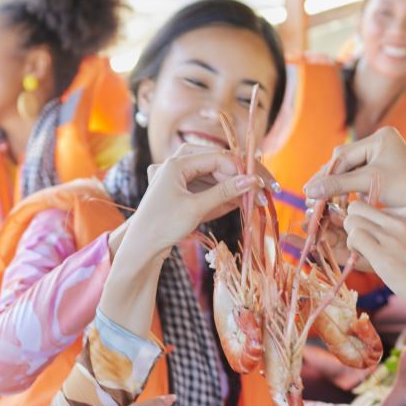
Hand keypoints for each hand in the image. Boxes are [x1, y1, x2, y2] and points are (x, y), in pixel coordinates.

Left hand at [122, 145, 257, 259]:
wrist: (142, 247)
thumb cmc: (164, 225)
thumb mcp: (196, 208)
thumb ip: (225, 192)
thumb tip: (252, 181)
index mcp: (176, 163)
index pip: (218, 158)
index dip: (241, 170)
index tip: (261, 184)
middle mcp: (177, 165)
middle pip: (217, 164)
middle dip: (240, 178)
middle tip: (263, 191)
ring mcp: (179, 177)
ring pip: (215, 176)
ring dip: (234, 187)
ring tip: (256, 199)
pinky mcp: (182, 190)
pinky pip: (207, 187)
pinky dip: (223, 195)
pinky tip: (241, 202)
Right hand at [304, 126, 405, 210]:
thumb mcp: (369, 183)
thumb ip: (337, 184)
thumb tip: (308, 189)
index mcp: (381, 137)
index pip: (344, 155)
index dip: (326, 174)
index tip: (309, 191)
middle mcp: (382, 142)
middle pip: (346, 161)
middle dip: (330, 180)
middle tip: (312, 198)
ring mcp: (384, 156)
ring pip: (351, 171)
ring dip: (338, 187)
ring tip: (323, 202)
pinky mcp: (386, 171)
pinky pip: (360, 178)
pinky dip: (350, 190)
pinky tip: (340, 202)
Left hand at [341, 202, 405, 322]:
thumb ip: (399, 233)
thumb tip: (368, 235)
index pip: (375, 206)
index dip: (368, 224)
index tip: (374, 241)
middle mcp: (403, 218)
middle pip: (357, 207)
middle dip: (353, 226)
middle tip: (362, 246)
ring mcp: (393, 235)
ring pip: (351, 220)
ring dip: (352, 239)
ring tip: (365, 256)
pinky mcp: (384, 254)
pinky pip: (354, 238)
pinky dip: (352, 250)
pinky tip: (366, 263)